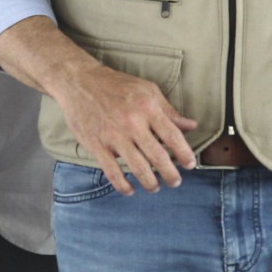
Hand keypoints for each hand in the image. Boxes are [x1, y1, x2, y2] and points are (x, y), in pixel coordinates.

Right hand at [50, 56, 198, 195]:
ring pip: (138, 167)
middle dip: (171, 174)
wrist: (79, 81)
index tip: (190, 164)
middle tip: (175, 182)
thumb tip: (191, 126)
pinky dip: (123, 185)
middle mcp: (132, 122)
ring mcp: (113, 135)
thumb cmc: (116, 85)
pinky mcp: (96, 144)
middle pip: (158, 156)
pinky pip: (112, 171)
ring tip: (155, 187)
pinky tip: (130, 190)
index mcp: (147, 107)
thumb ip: (169, 111)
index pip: (172, 136)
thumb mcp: (147, 91)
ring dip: (150, 183)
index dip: (184, 154)